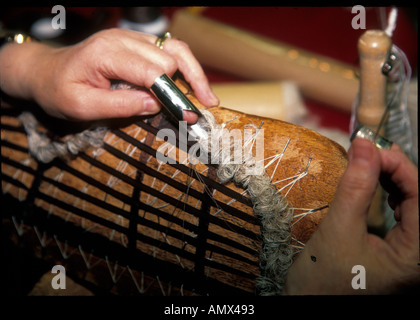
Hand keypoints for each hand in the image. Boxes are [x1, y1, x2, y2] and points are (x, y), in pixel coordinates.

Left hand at [0, 28, 218, 121]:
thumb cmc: (59, 90)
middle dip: (187, 86)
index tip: (188, 117)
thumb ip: (119, 105)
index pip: (152, 71)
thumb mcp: (81, 106)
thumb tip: (156, 105)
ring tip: (207, 97)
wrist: (46, 72)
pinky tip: (193, 86)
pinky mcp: (138, 44)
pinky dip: (185, 68)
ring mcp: (132, 39)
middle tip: (197, 113)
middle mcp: (124, 39)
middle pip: (170, 57)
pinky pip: (169, 50)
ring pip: (176, 49)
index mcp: (107, 52)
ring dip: (194, 73)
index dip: (173, 95)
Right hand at [283, 138, 418, 293]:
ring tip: (372, 165)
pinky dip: (391, 194)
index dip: (401, 167)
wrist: (306, 307)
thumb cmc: (321, 280)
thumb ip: (355, 187)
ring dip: (395, 180)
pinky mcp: (396, 251)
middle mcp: (418, 255)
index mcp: (416, 256)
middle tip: (369, 153)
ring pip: (415, 205)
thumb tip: (364, 145)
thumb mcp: (338, 230)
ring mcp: (409, 254)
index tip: (371, 148)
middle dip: (399, 171)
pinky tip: (379, 186)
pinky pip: (405, 215)